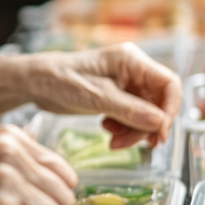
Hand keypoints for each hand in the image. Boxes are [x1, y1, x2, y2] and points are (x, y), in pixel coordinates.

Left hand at [0, 43, 181, 147]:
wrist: (34, 83)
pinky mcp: (115, 97)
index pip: (169, 83)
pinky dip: (124, 128)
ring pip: (146, 113)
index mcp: (131, 60)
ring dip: (134, 131)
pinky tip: (107, 130)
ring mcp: (125, 84)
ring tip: (113, 140)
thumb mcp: (95, 97)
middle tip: (126, 144)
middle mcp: (132, 70)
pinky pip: (132, 116)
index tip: (158, 134)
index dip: (170, 110)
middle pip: (159, 102)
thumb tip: (159, 123)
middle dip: (146, 126)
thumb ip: (128, 110)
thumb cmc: (59, 80)